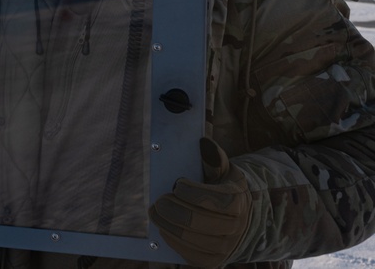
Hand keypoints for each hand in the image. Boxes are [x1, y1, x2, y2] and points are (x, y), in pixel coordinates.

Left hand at [149, 138, 251, 267]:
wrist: (244, 221)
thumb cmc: (227, 190)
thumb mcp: (226, 172)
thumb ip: (215, 158)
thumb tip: (204, 143)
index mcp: (237, 202)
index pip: (212, 199)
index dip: (191, 192)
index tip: (177, 184)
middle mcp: (235, 228)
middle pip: (196, 221)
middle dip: (172, 209)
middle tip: (158, 201)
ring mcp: (225, 247)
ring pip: (189, 238)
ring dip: (167, 224)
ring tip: (155, 213)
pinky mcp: (213, 261)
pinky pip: (188, 253)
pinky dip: (172, 240)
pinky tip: (164, 228)